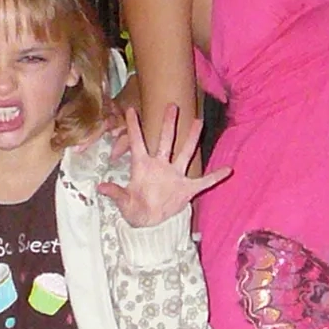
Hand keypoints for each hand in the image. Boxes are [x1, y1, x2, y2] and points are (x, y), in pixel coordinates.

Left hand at [98, 105, 229, 227]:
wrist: (151, 223)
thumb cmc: (135, 209)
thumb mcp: (124, 202)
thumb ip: (116, 193)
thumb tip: (101, 188)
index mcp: (143, 166)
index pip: (137, 142)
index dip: (133, 126)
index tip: (130, 109)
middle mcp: (160, 166)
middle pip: (165, 140)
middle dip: (169, 123)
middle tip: (172, 104)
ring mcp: (175, 175)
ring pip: (185, 152)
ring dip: (192, 138)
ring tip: (199, 121)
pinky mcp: (186, 188)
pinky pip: (204, 181)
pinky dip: (215, 177)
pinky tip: (228, 169)